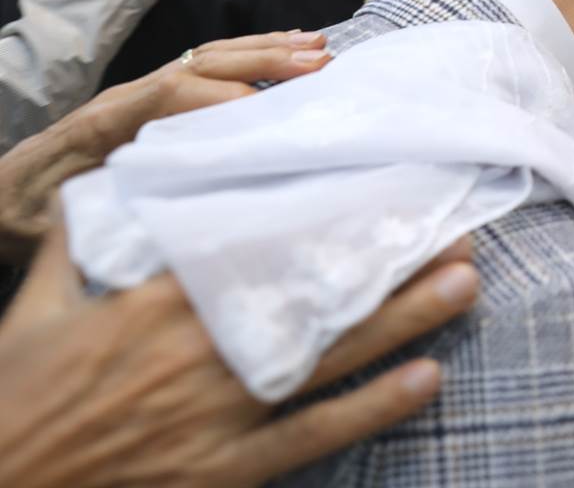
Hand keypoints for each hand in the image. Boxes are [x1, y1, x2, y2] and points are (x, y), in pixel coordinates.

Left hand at [0, 32, 329, 259]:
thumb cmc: (22, 216)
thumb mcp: (50, 225)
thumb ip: (101, 214)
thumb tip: (159, 219)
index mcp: (102, 124)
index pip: (170, 93)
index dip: (222, 96)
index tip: (268, 114)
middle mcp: (125, 97)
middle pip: (200, 62)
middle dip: (262, 59)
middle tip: (317, 62)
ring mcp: (139, 94)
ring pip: (208, 57)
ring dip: (266, 49)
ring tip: (316, 45)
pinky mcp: (151, 102)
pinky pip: (206, 68)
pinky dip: (251, 57)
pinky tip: (284, 54)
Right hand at [0, 219, 477, 487]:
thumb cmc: (14, 397)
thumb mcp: (32, 310)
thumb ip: (76, 243)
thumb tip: (113, 181)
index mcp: (155, 301)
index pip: (252, 241)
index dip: (319, 211)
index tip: (375, 179)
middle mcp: (198, 349)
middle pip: (311, 291)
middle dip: (385, 257)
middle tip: (454, 221)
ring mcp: (217, 412)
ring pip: (326, 355)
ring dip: (401, 319)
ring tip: (463, 282)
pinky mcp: (225, 467)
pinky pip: (311, 433)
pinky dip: (370, 407)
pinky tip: (426, 379)